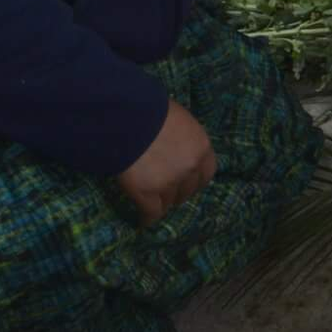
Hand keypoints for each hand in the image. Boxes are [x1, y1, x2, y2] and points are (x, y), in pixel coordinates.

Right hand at [116, 100, 215, 224]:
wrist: (124, 117)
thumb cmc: (147, 110)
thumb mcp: (176, 119)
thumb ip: (182, 137)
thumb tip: (174, 144)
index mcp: (201, 147)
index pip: (206, 173)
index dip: (195, 179)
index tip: (187, 183)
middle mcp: (190, 167)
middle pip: (189, 190)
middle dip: (179, 192)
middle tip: (167, 193)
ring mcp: (170, 181)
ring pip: (169, 202)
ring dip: (162, 203)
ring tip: (153, 204)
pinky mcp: (147, 193)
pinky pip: (151, 212)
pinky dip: (146, 218)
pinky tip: (142, 221)